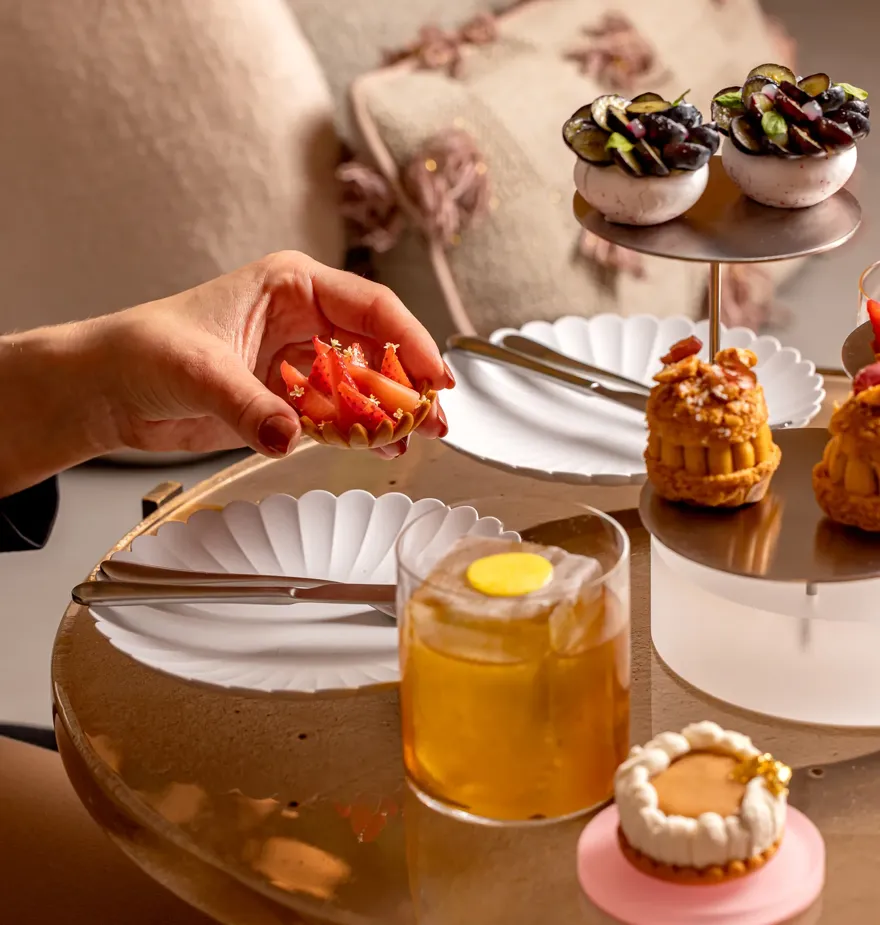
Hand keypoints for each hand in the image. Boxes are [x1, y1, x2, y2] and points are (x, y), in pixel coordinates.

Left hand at [85, 251, 452, 459]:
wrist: (106, 391)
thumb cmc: (141, 351)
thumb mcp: (197, 370)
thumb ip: (247, 404)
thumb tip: (287, 436)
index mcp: (291, 285)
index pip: (370, 306)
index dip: (409, 340)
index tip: (433, 375)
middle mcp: (303, 318)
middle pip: (377, 346)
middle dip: (408, 382)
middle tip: (433, 418)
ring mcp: (298, 360)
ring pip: (363, 382)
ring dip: (391, 410)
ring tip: (415, 438)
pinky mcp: (288, 397)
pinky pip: (338, 413)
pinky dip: (360, 431)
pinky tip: (378, 447)